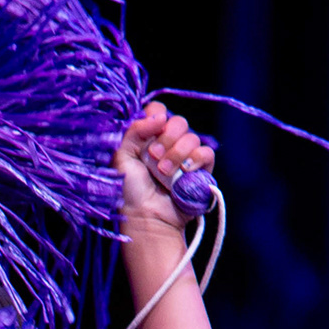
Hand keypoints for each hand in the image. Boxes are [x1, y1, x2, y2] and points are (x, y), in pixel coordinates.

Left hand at [117, 98, 213, 231]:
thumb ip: (134, 131)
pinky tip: (185, 171)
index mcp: (148, 137)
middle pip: (178, 121)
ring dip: (177, 153)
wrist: (145, 217)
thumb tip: (159, 116)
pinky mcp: (200, 171)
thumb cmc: (130, 191)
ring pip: (192, 136)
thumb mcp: (121, 157)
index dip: (156, 117)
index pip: (159, 111)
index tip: (150, 131)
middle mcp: (168, 144)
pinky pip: (207, 153)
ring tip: (164, 173)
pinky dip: (196, 158)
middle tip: (153, 157)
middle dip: (166, 138)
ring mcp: (185, 157)